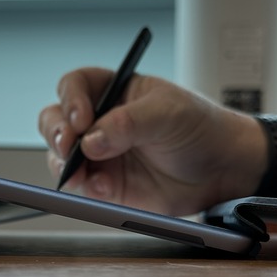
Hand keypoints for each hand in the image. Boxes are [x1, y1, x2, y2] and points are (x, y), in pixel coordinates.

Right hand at [38, 67, 266, 215]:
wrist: (221, 169)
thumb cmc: (199, 127)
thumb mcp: (168, 112)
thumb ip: (128, 123)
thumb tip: (90, 141)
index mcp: (113, 91)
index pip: (75, 86)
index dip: (71, 99)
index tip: (81, 119)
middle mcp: (99, 121)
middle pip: (55, 120)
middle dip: (56, 133)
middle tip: (68, 147)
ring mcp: (99, 155)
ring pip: (60, 157)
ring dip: (65, 166)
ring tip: (82, 174)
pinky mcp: (106, 185)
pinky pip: (81, 188)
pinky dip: (85, 190)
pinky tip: (105, 190)